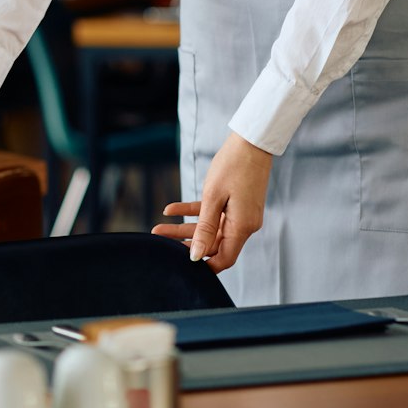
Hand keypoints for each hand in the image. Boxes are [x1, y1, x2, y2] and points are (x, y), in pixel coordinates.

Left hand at [153, 131, 273, 272]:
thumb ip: (204, 228)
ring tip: (157, 229)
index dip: (204, 265)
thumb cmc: (233, 166)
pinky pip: (211, 213)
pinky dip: (192, 212)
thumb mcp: (213, 198)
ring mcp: (240, 214)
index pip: (224, 259)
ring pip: (209, 229)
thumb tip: (196, 256)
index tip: (181, 266)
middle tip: (159, 243)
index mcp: (242, 227)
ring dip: (184, 228)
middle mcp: (244, 224)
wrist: (250, 141)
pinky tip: (170, 209)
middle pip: (212, 243)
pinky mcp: (235, 203)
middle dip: (185, 244)